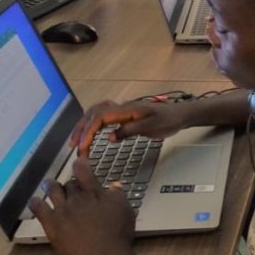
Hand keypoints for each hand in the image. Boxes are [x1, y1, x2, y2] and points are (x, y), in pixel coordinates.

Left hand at [29, 160, 134, 254]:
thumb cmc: (118, 234)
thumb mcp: (125, 210)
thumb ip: (117, 195)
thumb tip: (114, 185)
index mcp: (95, 192)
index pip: (83, 170)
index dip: (79, 165)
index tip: (78, 164)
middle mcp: (77, 197)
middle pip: (69, 184)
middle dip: (70, 184)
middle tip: (70, 189)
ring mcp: (63, 210)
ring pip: (53, 190)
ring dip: (51, 186)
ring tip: (49, 185)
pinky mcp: (52, 224)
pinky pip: (39, 209)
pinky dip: (36, 203)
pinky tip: (34, 201)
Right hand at [71, 100, 187, 157]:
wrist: (180, 115)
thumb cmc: (168, 120)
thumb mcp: (151, 127)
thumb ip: (130, 131)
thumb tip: (109, 138)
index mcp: (127, 109)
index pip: (100, 117)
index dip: (89, 131)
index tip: (82, 147)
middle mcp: (122, 107)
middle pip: (94, 113)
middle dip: (81, 129)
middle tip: (74, 146)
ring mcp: (122, 110)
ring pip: (96, 113)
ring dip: (85, 126)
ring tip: (78, 142)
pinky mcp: (124, 115)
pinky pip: (103, 116)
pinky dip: (93, 124)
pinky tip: (91, 135)